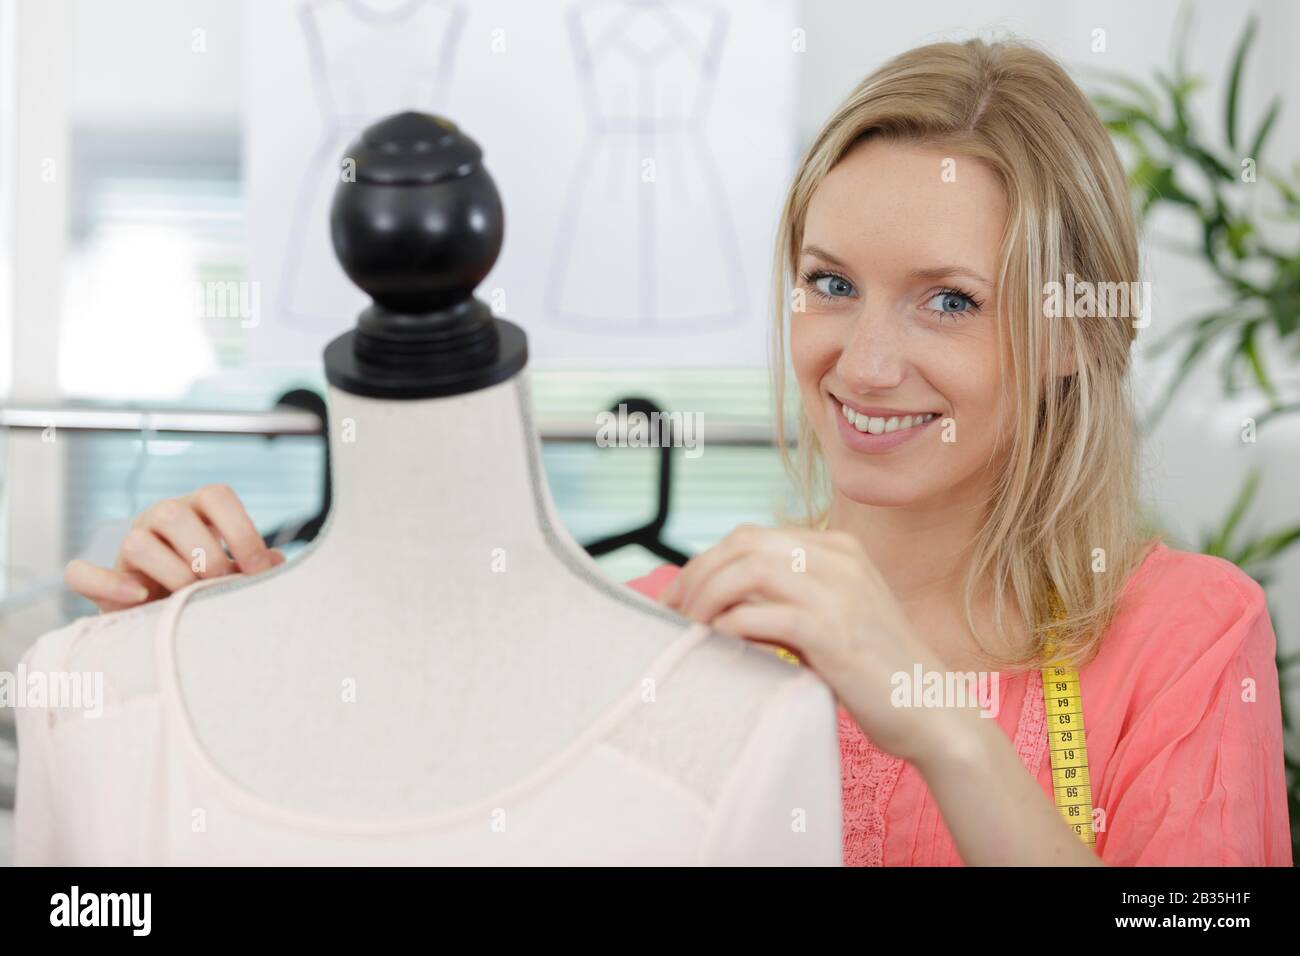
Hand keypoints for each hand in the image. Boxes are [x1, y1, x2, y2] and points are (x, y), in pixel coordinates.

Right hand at [64, 484, 284, 611]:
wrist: (169, 614)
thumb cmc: (212, 584)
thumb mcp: (238, 571)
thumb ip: (256, 564)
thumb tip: (276, 562)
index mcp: (198, 509)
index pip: (217, 496)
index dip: (241, 531)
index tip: (259, 569)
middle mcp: (160, 518)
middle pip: (174, 514)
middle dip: (205, 554)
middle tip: (221, 584)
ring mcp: (128, 544)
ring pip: (136, 541)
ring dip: (170, 572)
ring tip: (188, 596)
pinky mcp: (103, 577)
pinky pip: (82, 573)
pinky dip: (108, 585)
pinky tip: (141, 597)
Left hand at [660, 522, 968, 766]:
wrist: (933, 712)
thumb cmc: (877, 674)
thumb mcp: (832, 620)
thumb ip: (786, 602)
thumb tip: (719, 604)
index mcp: (839, 550)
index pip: (752, 536)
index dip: (706, 561)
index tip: (680, 596)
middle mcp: (840, 560)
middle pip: (744, 543)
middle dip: (698, 573)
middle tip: (673, 612)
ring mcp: (840, 592)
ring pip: (748, 569)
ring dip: (707, 597)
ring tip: (690, 629)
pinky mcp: (835, 630)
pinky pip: (763, 614)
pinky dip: (731, 626)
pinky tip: (720, 644)